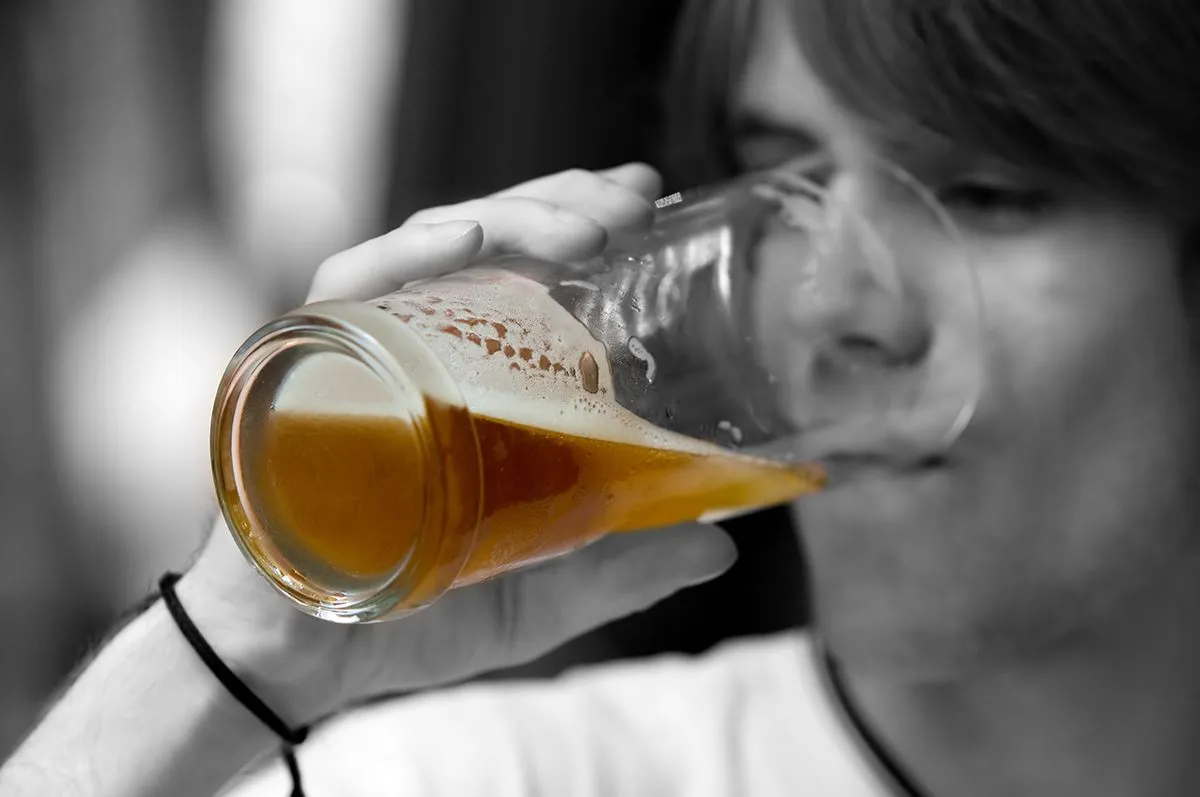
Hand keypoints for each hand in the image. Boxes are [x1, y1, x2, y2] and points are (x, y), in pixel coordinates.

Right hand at [181, 164, 738, 725]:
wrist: (298, 664)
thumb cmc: (410, 614)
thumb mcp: (542, 593)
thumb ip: (623, 569)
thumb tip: (721, 548)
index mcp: (468, 376)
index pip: (523, 271)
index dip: (580, 220)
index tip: (648, 199)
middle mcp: (414, 344)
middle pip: (484, 240)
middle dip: (560, 204)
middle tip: (631, 202)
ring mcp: (359, 348)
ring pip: (427, 247)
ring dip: (510, 220)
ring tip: (586, 230)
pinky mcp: (303, 365)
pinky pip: (345, 287)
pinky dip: (402, 256)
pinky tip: (469, 239)